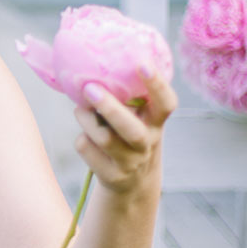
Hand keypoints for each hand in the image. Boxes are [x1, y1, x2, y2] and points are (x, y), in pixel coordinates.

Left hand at [73, 69, 176, 193]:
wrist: (132, 184)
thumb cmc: (129, 136)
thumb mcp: (138, 119)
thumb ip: (127, 98)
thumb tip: (96, 63)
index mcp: (156, 123)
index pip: (166, 104)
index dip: (157, 84)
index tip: (142, 63)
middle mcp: (147, 144)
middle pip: (131, 129)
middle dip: (109, 107)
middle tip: (89, 87)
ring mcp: (130, 163)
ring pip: (104, 139)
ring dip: (86, 119)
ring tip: (80, 109)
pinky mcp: (112, 176)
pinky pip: (88, 150)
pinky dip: (82, 138)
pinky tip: (85, 135)